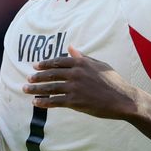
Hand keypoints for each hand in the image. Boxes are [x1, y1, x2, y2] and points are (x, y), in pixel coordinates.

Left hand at [25, 48, 140, 120]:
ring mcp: (75, 87)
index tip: (35, 66)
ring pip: (50, 87)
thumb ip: (83, 57)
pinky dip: (44, 102)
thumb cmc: (114, 82)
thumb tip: (70, 48)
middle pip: (51, 74)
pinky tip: (36, 103)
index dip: (45, 64)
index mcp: (81, 63)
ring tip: (26, 90)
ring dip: (36, 89)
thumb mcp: (99, 65)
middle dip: (37, 77)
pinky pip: (55, 101)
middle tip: (28, 79)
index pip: (58, 61)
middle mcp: (76, 73)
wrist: (123, 100)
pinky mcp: (75, 101)